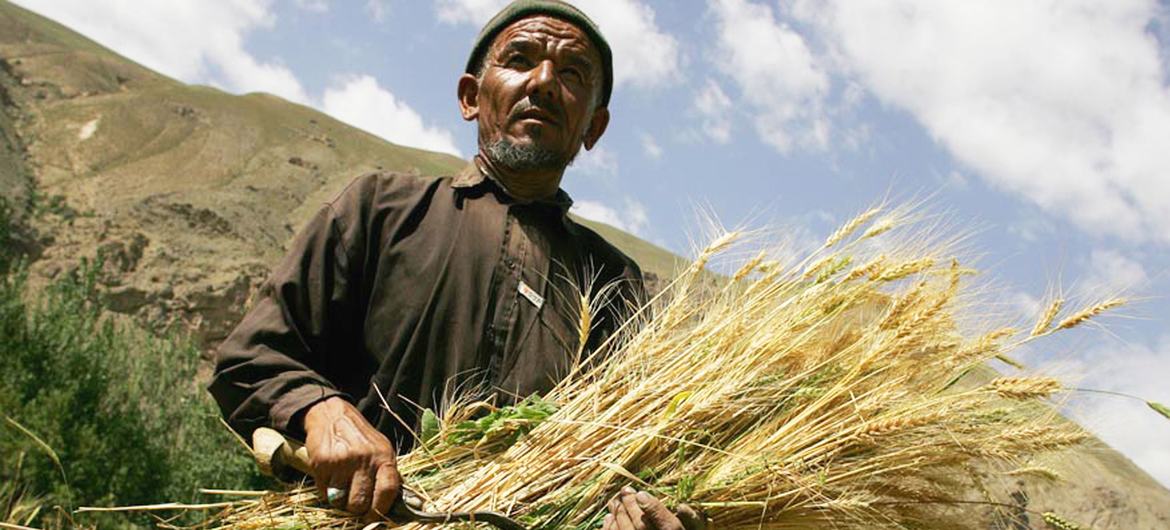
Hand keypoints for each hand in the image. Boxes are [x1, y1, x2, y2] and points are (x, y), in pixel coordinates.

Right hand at [303, 396, 400, 520]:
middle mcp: (364, 458)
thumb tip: (404, 504)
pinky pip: (324, 492)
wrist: (332, 415)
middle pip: (360, 502)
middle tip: (354, 504)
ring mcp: (342, 461)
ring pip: (340, 501)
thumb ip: (388, 474)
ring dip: (340, 500)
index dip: (381, 509)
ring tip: (342, 487)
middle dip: (357, 509)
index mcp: (384, 456)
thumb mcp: (381, 449)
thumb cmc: (360, 438)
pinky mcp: (322, 462)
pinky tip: (331, 478)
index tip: (373, 518)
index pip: (388, 489)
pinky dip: (327, 492)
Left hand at [603, 487, 706, 529]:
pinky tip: (609, 518)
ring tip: (614, 502)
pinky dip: (610, 528)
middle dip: (631, 506)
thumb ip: (692, 522)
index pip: (669, 526)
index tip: (642, 494)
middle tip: (625, 490)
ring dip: (618, 514)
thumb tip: (680, 507)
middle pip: (643, 526)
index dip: (654, 508)